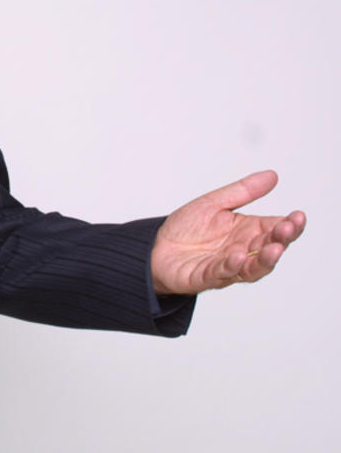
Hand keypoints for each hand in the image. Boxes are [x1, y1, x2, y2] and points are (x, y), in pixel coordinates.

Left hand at [151, 170, 305, 294]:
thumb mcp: (214, 203)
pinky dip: (231, 267)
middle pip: (269, 248)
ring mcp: (226, 266)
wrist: (155, 248)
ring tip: (275, 248)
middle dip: (281, 239)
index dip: (290, 225)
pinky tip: (238, 256)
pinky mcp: (205, 277)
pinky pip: (221, 274)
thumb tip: (272, 175)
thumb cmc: (186, 229)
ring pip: (252, 267)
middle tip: (289, 228)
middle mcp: (242, 251)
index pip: (275, 229)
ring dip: (265, 259)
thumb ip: (242, 192)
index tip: (298, 215)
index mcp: (247, 232)